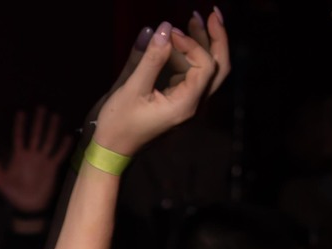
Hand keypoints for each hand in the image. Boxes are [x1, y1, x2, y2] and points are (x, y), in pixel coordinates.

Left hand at [0, 106, 72, 215]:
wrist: (28, 206)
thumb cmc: (14, 194)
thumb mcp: (1, 181)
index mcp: (19, 157)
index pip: (19, 137)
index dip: (20, 125)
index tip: (21, 112)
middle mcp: (32, 155)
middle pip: (35, 135)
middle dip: (38, 122)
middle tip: (41, 107)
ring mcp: (43, 160)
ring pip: (48, 141)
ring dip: (51, 129)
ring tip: (55, 116)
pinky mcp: (52, 167)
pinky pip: (59, 155)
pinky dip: (63, 146)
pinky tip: (68, 136)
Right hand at [90, 14, 228, 156]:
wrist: (111, 151)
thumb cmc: (119, 125)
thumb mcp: (132, 89)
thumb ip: (151, 58)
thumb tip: (164, 28)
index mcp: (186, 104)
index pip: (205, 66)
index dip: (192, 44)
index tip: (170, 34)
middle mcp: (193, 105)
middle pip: (220, 68)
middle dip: (216, 39)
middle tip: (210, 14)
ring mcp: (188, 104)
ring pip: (209, 70)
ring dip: (203, 44)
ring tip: (193, 20)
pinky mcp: (179, 101)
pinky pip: (194, 75)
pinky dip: (191, 55)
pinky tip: (180, 41)